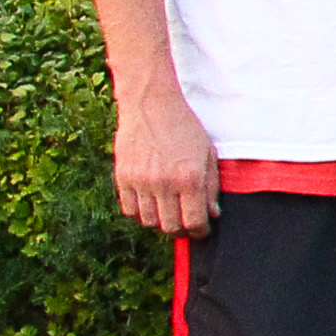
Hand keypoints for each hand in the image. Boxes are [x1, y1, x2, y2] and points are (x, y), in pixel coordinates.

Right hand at [113, 84, 217, 237]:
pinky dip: (140, 213)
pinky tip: (151, 204)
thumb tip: (213, 214)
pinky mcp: (122, 178)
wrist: (151, 105)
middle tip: (187, 224)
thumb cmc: (184, 127)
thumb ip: (211, 186)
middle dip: (182, 230)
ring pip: (149, 221)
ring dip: (161, 222)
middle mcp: (163, 184)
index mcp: (189, 178)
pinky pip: (129, 210)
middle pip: (171, 226)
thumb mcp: (208, 153)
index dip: (200, 230)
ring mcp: (140, 182)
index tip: (202, 228)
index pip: (194, 221)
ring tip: (169, 212)